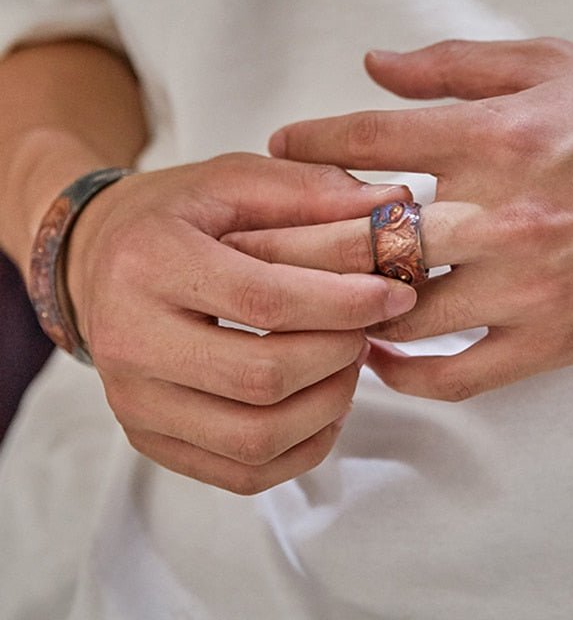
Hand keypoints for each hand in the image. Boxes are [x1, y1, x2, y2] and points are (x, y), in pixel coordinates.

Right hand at [65, 153, 414, 492]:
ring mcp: (134, 401)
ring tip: (348, 362)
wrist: (97, 258)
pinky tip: (323, 404)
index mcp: (150, 263)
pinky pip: (241, 472)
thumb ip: (311, 188)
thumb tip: (391, 204)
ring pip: (255, 438)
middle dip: (339, 355)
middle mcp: (129, 340)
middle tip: (368, 328)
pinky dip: (301, 448)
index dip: (344, 303)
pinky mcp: (149, 438)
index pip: (264, 300)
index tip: (395, 293)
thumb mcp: (233, 179)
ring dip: (328, 406)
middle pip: (262, 378)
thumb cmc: (173, 216)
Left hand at [251, 38, 572, 400]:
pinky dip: (407, 371)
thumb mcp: (551, 65)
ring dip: (342, 306)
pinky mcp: (550, 339)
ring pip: (400, 310)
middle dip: (295, 239)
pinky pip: (457, 371)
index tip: (278, 149)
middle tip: (251, 241)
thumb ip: (454, 65)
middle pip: (365, 238)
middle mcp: (502, 215)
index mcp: (497, 138)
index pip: (373, 141)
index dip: (313, 143)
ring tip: (304, 302)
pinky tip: (378, 357)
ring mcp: (523, 286)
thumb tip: (375, 65)